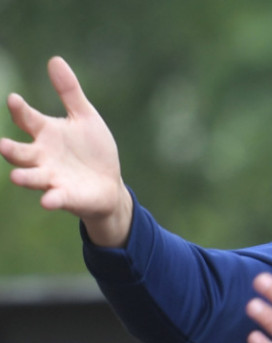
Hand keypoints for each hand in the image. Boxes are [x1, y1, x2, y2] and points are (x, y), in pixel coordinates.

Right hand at [0, 56, 131, 246]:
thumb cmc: (92, 149)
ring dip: (24, 177)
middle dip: (11, 149)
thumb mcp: (85, 117)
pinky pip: (56, 198)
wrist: (108, 184)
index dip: (20, 110)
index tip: (14, 99)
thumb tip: (54, 59)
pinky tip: (48, 201)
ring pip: (32, 177)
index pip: (27, 119)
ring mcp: (52, 177)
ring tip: (17, 177)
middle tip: (2, 144)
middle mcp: (42, 156)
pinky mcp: (65, 196)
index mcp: (45, 133)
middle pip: (20, 152)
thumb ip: (69, 92)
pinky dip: (52, 199)